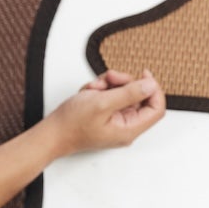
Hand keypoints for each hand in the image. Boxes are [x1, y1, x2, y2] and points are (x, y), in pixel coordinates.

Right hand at [45, 68, 166, 156]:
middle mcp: (125, 127)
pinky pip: (112, 96)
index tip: (144, 74)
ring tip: (94, 87)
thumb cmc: (72, 124)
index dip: (153, 89)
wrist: (52, 133)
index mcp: (129, 129)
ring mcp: (116, 120)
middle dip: (124, 83)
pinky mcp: (106, 115)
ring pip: (124, 93)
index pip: (156, 108)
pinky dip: (102, 89)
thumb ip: (129, 93)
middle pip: (140, 98)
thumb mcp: (102, 103)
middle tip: (109, 77)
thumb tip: (150, 85)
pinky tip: (90, 92)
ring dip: (110, 84)